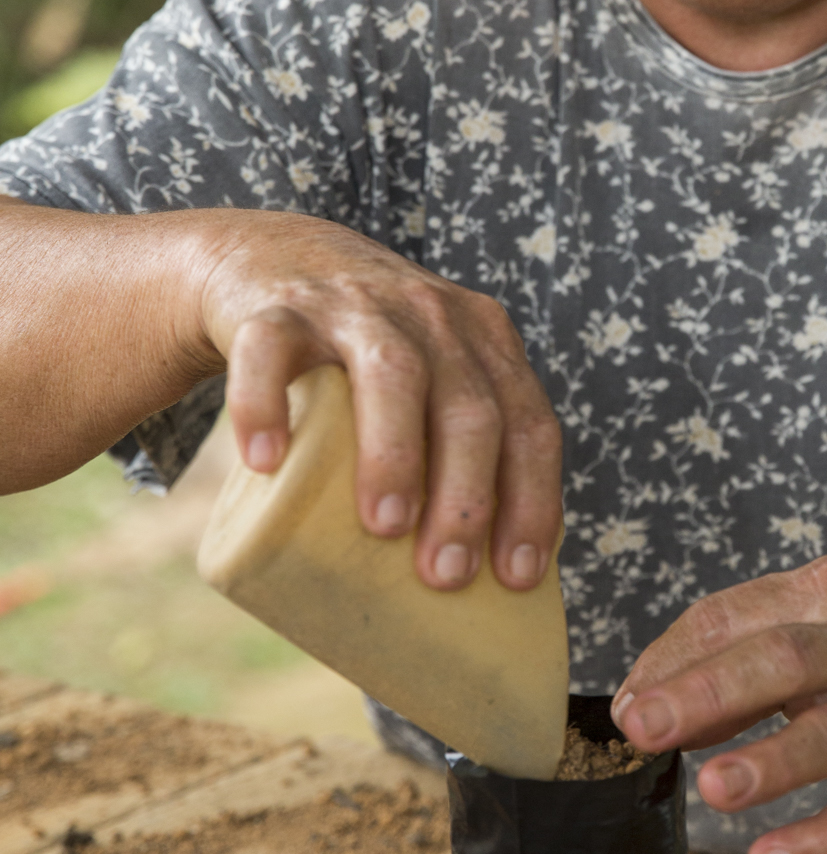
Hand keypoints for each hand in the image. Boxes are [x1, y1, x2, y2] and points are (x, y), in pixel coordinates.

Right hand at [198, 211, 560, 591]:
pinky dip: (266, 406)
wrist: (272, 259)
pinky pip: (270, 350)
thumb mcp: (430, 380)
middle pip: (470, 406)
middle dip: (467, 496)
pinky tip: (265, 461)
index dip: (534, 499)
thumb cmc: (364, 360)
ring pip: (392, 373)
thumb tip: (468, 594)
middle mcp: (431, 315)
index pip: (530, 422)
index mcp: (483, 341)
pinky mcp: (276, 306)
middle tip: (445, 574)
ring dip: (395, 454)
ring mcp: (355, 305)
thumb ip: (456, 448)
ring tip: (384, 527)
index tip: (517, 574)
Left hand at [611, 556, 826, 853]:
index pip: (731, 615)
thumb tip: (644, 710)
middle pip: (781, 658)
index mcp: (823, 592)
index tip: (626, 706)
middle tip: (640, 728)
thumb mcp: (818, 629)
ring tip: (712, 790)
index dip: (671, 660)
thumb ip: (735, 665)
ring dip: (770, 762)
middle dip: (705, 692)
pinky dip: (820, 837)